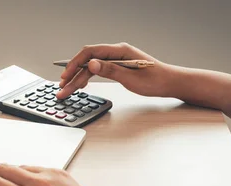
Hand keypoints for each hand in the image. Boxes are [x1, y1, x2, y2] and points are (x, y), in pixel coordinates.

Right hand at [57, 42, 172, 98]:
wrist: (169, 83)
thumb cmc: (155, 80)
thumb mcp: (131, 77)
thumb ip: (110, 70)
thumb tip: (91, 64)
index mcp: (119, 51)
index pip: (90, 52)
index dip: (74, 63)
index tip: (65, 76)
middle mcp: (116, 52)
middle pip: (88, 60)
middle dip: (73, 74)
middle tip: (61, 88)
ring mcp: (116, 59)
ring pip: (91, 67)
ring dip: (78, 78)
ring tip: (67, 90)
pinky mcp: (118, 67)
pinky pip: (98, 70)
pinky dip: (88, 78)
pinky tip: (81, 85)